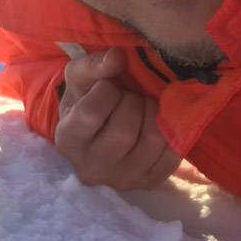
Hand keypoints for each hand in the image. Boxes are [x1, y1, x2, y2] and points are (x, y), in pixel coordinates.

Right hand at [55, 47, 180, 190]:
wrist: (99, 131)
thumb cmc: (86, 99)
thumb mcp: (80, 78)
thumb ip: (94, 65)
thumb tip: (117, 56)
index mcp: (68, 141)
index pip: (91, 114)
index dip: (106, 91)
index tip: (108, 85)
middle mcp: (91, 169)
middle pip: (123, 132)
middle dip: (133, 102)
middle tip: (130, 94)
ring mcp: (121, 181)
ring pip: (151, 141)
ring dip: (153, 113)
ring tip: (144, 105)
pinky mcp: (148, 183)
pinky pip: (172, 154)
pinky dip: (170, 131)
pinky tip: (158, 121)